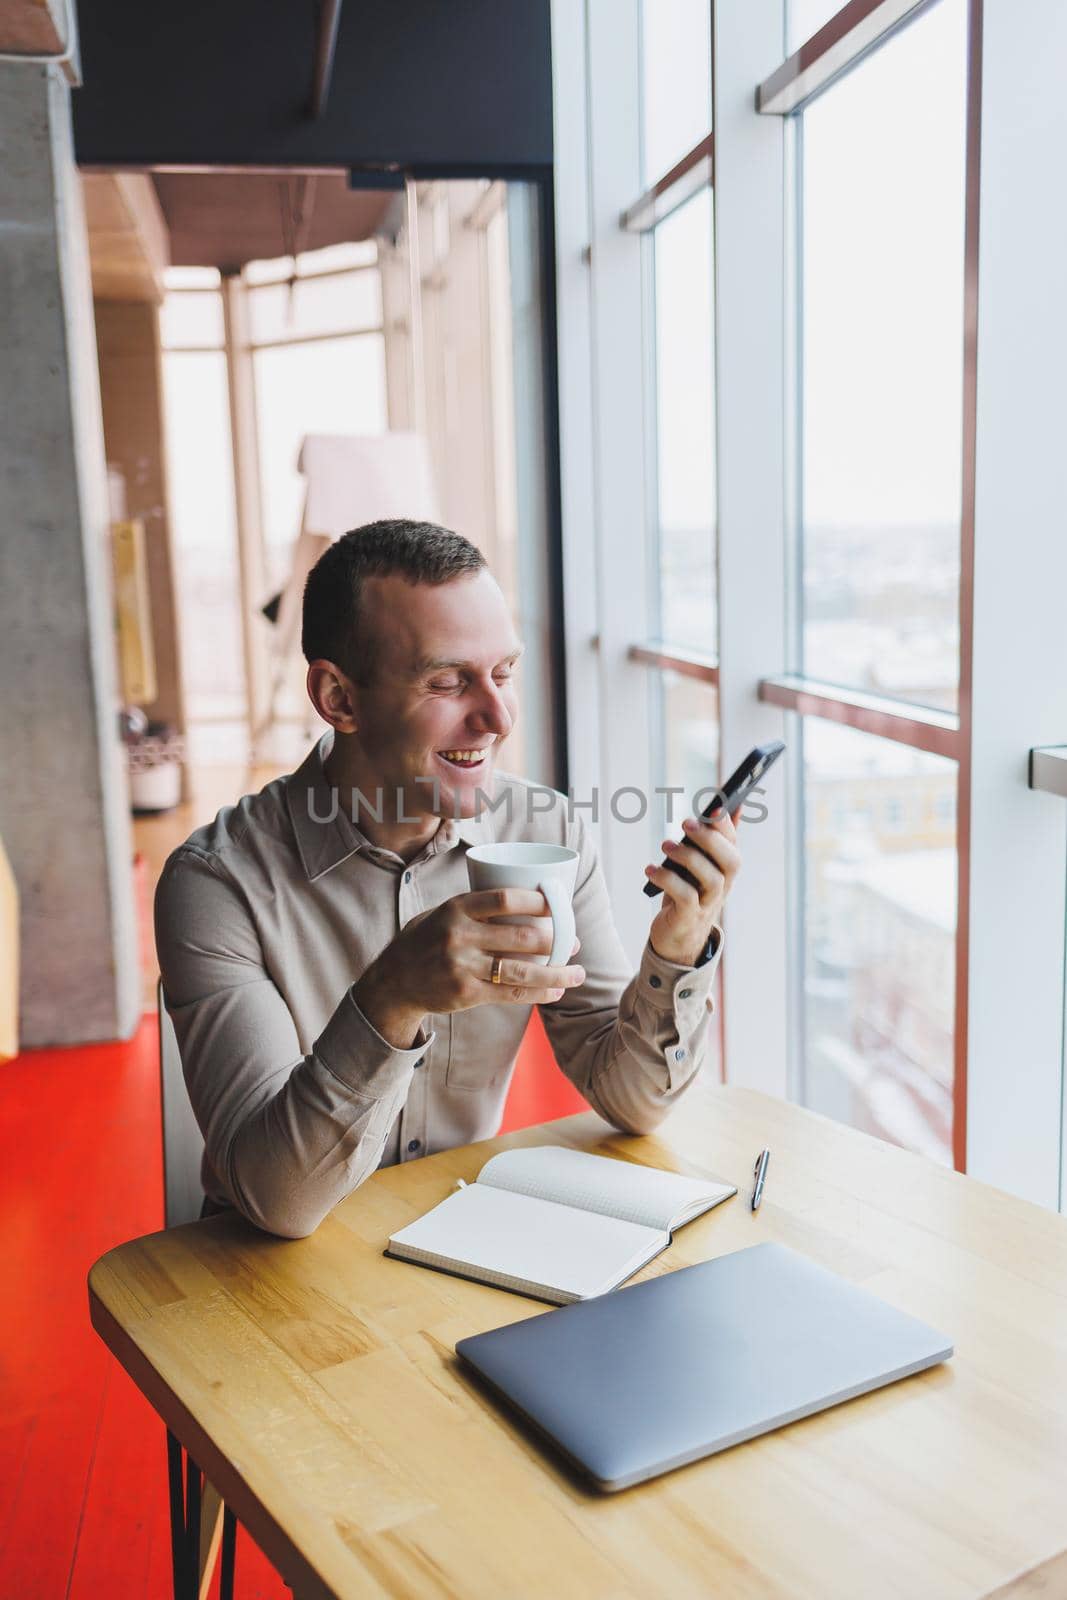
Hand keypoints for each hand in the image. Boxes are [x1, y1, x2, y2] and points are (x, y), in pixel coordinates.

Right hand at [354, 888, 585, 1047]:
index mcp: (457, 909)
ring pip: (522, 970)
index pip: (505, 899)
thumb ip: (476, 909)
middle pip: (521, 936)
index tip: (558, 904)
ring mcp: (463, 967)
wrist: (394, 981)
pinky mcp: (466, 993)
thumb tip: (527, 900)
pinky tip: (556, 992)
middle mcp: (460, 936)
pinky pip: (511, 994)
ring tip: (578, 973)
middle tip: (575, 942)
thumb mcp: (442, 914)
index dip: (537, 900)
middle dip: (557, 939)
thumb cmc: (426, 940)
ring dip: (557, 973)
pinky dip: (538, 993)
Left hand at [644, 809, 740, 967]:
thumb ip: (715, 839)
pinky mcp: (689, 917)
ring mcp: (708, 904)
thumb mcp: (701, 864)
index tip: (716, 807)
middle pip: (730, 861)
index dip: (727, 826)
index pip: (734, 844)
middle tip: (686, 823)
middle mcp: (722, 886)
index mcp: (725, 870)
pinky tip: (650, 869)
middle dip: (710, 839)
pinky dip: (667, 880)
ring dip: (688, 858)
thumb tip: (732, 805)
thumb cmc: (689, 894)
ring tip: (666, 846)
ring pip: (710, 878)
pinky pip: (685, 897)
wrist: (678, 937)